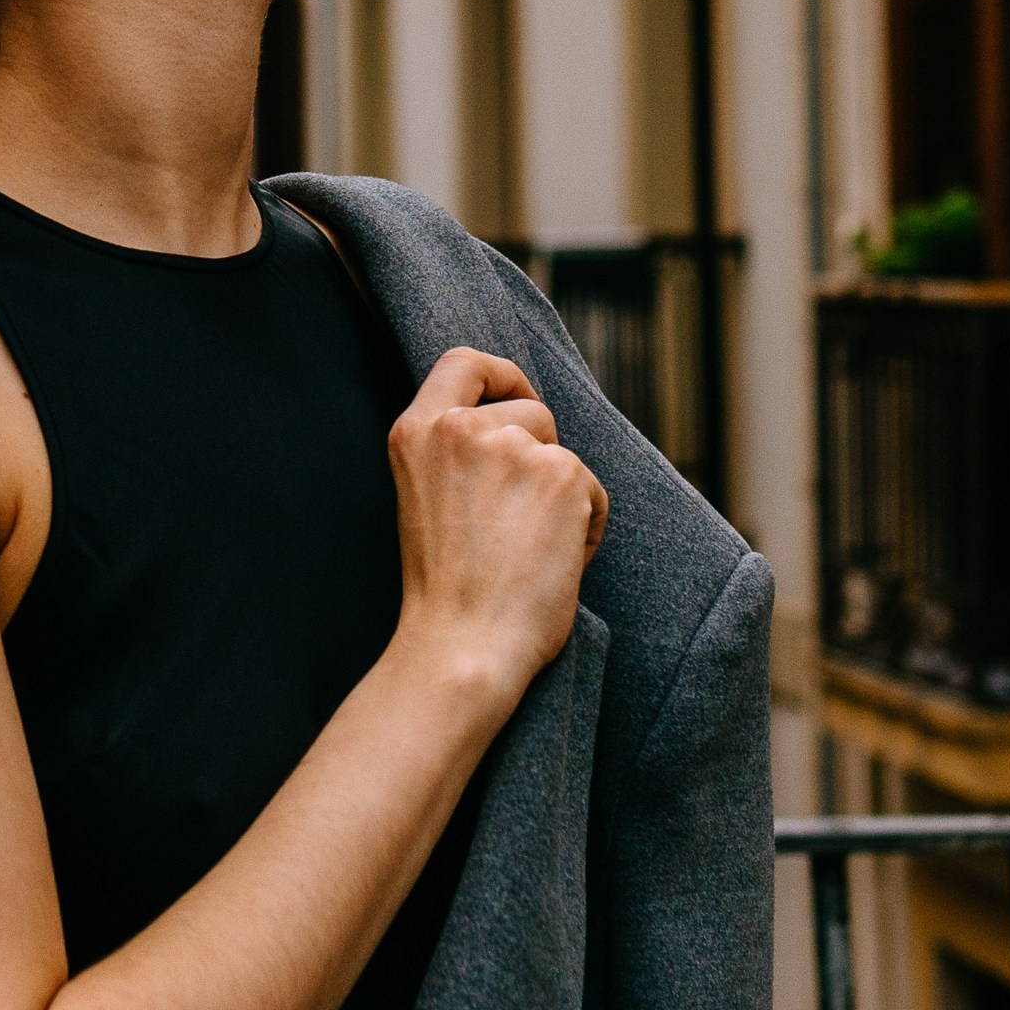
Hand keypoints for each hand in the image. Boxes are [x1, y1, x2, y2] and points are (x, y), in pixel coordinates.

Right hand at [386, 347, 607, 722]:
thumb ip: (458, 454)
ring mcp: (513, 447)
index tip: (517, 402)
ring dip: (562, 499)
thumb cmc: (446, 593)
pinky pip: (594, 491)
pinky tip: (554, 565)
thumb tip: (521, 429)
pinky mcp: (562, 473)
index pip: (464, 363)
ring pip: (564, 454)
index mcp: (415, 432)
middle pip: (530, 413)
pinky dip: (586, 528)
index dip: (501, 377)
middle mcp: (461, 428)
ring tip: (531, 553)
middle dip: (539, 458)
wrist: (463, 646)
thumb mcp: (428, 498)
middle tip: (517, 524)